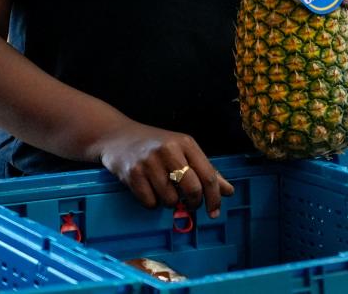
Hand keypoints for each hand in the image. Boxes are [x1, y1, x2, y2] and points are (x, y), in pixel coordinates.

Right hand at [95, 122, 233, 217]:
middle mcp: (169, 150)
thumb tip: (228, 191)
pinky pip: (150, 202)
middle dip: (194, 203)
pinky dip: (153, 203)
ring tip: (165, 190)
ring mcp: (149, 162)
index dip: (214, 197)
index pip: (208, 175)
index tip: (215, 211)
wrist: (119, 136)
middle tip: (191, 205)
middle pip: (192, 188)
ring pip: (170, 199)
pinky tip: (149, 190)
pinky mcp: (133, 174)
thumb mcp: (184, 151)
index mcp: (186, 143)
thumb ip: (206, 170)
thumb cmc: (157, 146)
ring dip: (170, 203)